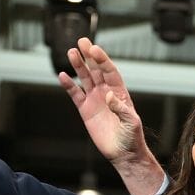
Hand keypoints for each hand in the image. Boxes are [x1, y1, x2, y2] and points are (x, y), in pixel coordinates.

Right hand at [59, 38, 155, 168]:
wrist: (123, 153)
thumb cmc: (132, 137)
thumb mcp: (131, 122)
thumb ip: (121, 108)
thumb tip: (109, 95)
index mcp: (120, 92)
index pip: (110, 71)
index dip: (102, 60)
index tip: (94, 49)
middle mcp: (107, 92)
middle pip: (96, 70)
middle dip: (89, 56)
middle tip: (82, 41)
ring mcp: (95, 100)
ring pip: (85, 78)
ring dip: (78, 66)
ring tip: (71, 52)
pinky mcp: (85, 110)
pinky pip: (75, 94)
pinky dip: (69, 85)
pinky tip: (63, 76)